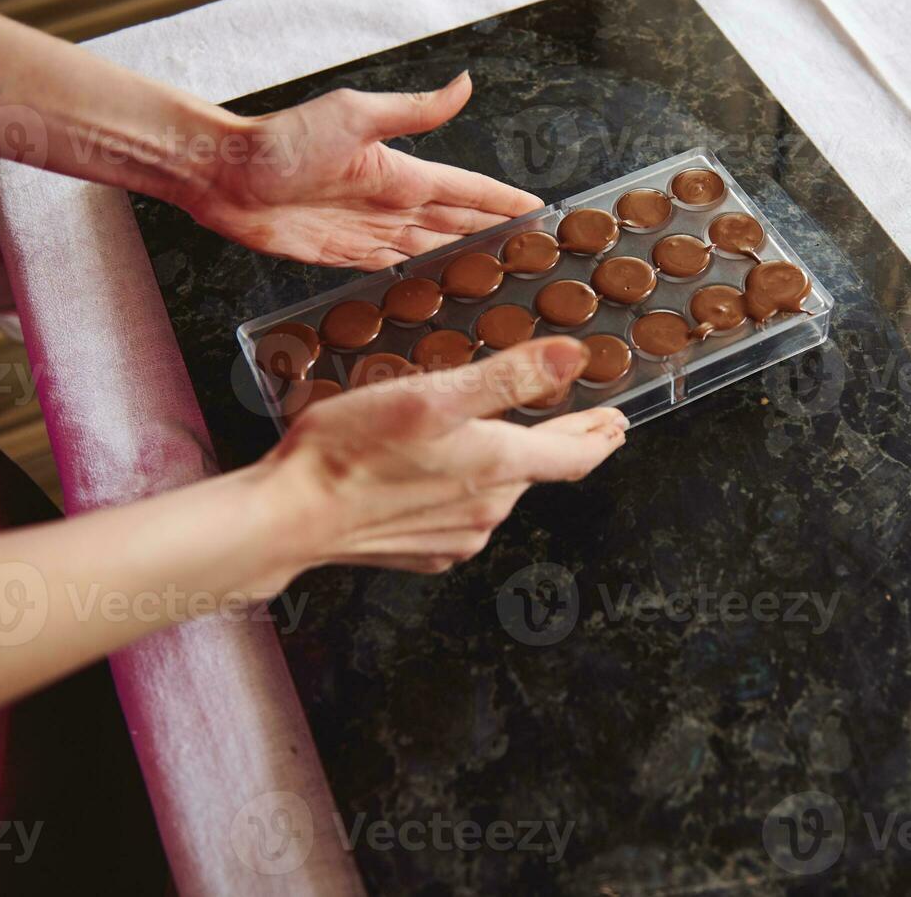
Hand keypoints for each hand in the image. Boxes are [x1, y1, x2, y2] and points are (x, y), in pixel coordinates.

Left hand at [185, 72, 541, 269]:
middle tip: (528, 248)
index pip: (466, 190)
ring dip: (460, 255)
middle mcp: (389, 203)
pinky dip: (416, 275)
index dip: (501, 201)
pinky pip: (389, 269)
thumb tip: (466, 85)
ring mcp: (366, 231)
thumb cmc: (282, 141)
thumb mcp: (355, 117)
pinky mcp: (339, 256)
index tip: (537, 210)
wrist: (223, 175)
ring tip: (494, 267)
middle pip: (454, 222)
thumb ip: (414, 112)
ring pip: (428, 248)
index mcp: (401, 173)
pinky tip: (432, 280)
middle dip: (492, 232)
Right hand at [249, 337, 626, 589]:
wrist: (291, 517)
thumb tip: (574, 360)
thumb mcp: (435, 395)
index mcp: (499, 468)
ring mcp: (457, 536)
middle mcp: (488, 510)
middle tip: (579, 428)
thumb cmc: (353, 450)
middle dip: (559, 446)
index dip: (600, 436)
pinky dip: (468, 491)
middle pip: (537, 471)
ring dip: (508, 466)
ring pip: (498, 492)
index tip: (619, 424)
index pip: (573, 456)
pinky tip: (450, 476)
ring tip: (505, 440)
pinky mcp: (424, 551)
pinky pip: (463, 516)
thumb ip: (510, 378)